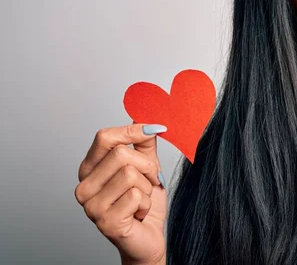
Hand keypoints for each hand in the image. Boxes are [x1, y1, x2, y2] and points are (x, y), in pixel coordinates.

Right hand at [74, 123, 167, 264]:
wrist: (147, 237)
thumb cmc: (143, 202)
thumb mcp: (146, 166)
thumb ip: (143, 142)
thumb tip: (145, 117)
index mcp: (90, 168)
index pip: (105, 136)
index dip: (133, 131)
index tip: (155, 129)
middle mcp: (84, 186)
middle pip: (121, 154)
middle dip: (147, 166)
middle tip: (150, 180)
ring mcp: (91, 206)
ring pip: (131, 175)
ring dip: (147, 187)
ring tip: (141, 199)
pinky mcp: (105, 222)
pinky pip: (137, 197)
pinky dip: (146, 204)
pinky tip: (138, 213)